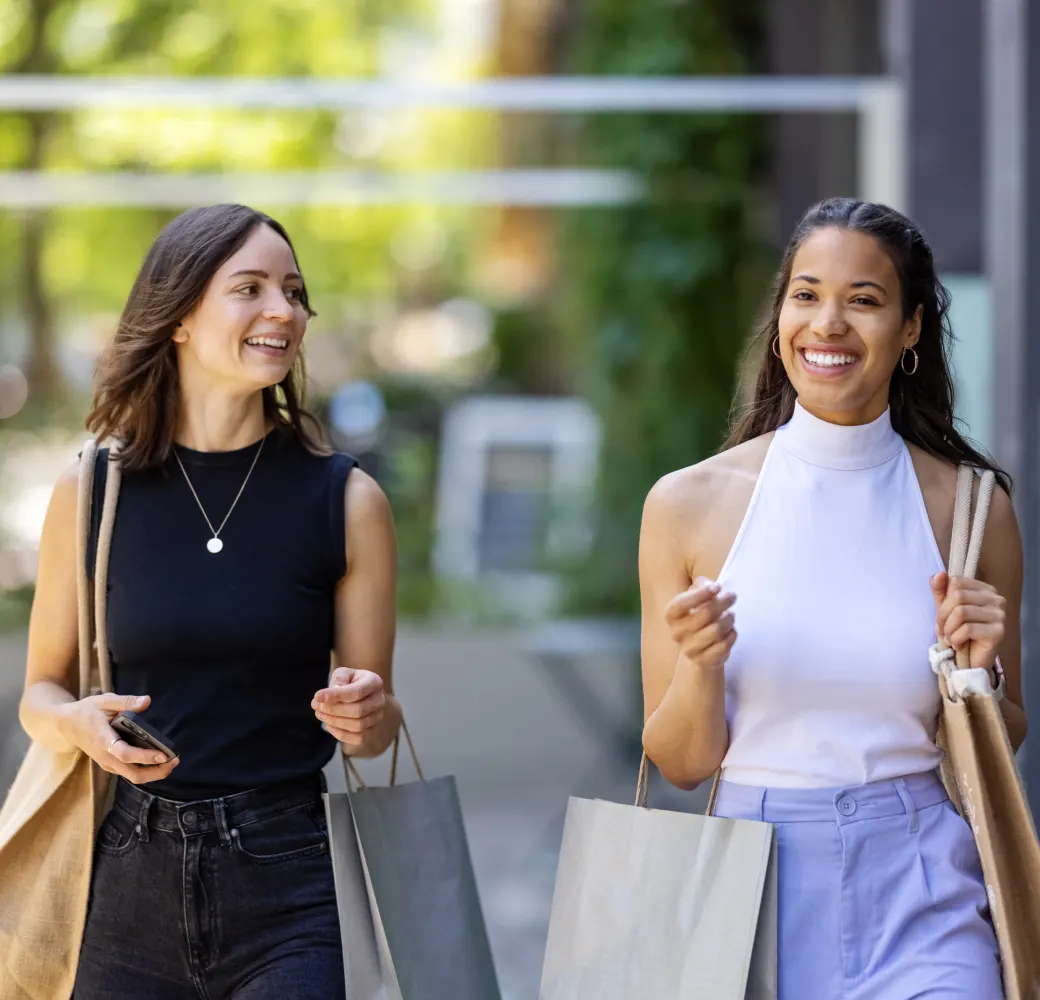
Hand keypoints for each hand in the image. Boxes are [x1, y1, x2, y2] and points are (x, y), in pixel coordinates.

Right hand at [57, 693, 179, 783]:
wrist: (67, 724)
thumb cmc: (87, 711)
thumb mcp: (105, 701)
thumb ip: (126, 702)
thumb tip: (147, 701)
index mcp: (103, 740)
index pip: (124, 754)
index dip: (145, 756)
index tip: (163, 755)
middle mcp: (105, 756)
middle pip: (133, 773)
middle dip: (156, 771)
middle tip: (175, 760)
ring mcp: (107, 763)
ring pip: (132, 776)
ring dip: (153, 773)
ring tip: (171, 761)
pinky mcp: (109, 764)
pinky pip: (129, 772)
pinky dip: (146, 770)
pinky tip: (159, 761)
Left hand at [312, 668, 385, 750]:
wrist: (361, 693)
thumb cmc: (350, 681)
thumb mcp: (344, 673)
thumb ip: (339, 680)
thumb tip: (331, 693)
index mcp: (375, 682)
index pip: (357, 692)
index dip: (336, 695)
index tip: (317, 696)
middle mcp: (380, 700)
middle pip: (358, 710)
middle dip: (333, 710)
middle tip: (316, 705)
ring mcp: (378, 717)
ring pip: (358, 725)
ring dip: (334, 722)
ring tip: (320, 714)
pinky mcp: (372, 731)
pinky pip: (358, 738)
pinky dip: (341, 734)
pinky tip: (329, 725)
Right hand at [665, 577, 737, 671]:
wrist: (700, 648)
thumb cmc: (699, 616)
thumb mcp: (696, 597)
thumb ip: (702, 586)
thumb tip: (712, 586)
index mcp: (671, 615)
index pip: (681, 603)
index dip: (700, 594)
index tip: (717, 587)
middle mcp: (677, 633)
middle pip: (705, 614)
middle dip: (723, 602)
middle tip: (732, 596)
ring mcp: (689, 649)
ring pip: (717, 630)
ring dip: (729, 619)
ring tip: (731, 615)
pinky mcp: (703, 661)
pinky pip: (724, 646)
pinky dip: (732, 635)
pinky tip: (731, 631)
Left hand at [930, 571, 1005, 670]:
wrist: (971, 662)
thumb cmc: (958, 632)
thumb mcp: (945, 608)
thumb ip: (940, 590)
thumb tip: (938, 573)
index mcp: (985, 589)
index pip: (956, 581)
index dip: (943, 600)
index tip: (942, 616)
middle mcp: (996, 599)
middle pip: (957, 596)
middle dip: (942, 616)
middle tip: (942, 630)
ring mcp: (1000, 615)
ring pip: (961, 612)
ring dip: (948, 629)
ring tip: (950, 638)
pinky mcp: (999, 632)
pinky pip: (967, 629)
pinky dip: (955, 638)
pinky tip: (958, 645)